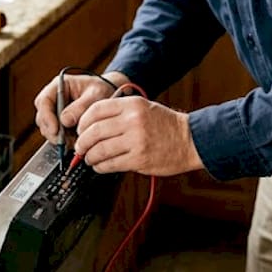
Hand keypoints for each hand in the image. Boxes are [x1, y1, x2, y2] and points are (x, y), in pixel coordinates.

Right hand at [34, 70, 128, 142]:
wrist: (110, 94)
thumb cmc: (102, 90)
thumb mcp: (95, 95)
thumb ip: (80, 107)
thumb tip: (64, 121)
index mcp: (59, 86)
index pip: (43, 101)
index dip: (47, 117)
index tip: (55, 130)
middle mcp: (53, 98)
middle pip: (42, 118)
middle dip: (52, 131)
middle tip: (66, 141)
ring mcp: (55, 111)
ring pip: (47, 128)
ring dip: (58, 137)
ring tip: (75, 141)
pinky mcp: (60, 122)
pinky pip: (56, 134)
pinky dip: (64, 140)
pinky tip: (76, 141)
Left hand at [72, 95, 203, 176]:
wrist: (191, 140)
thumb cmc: (166, 125)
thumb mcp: (143, 107)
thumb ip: (119, 112)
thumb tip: (91, 126)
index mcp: (131, 104)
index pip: (95, 110)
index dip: (82, 122)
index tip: (80, 130)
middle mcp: (132, 120)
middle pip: (94, 131)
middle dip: (82, 142)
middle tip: (79, 147)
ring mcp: (136, 140)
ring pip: (100, 150)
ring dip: (89, 157)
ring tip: (89, 159)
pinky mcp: (139, 159)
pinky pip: (110, 164)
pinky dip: (100, 166)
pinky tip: (100, 166)